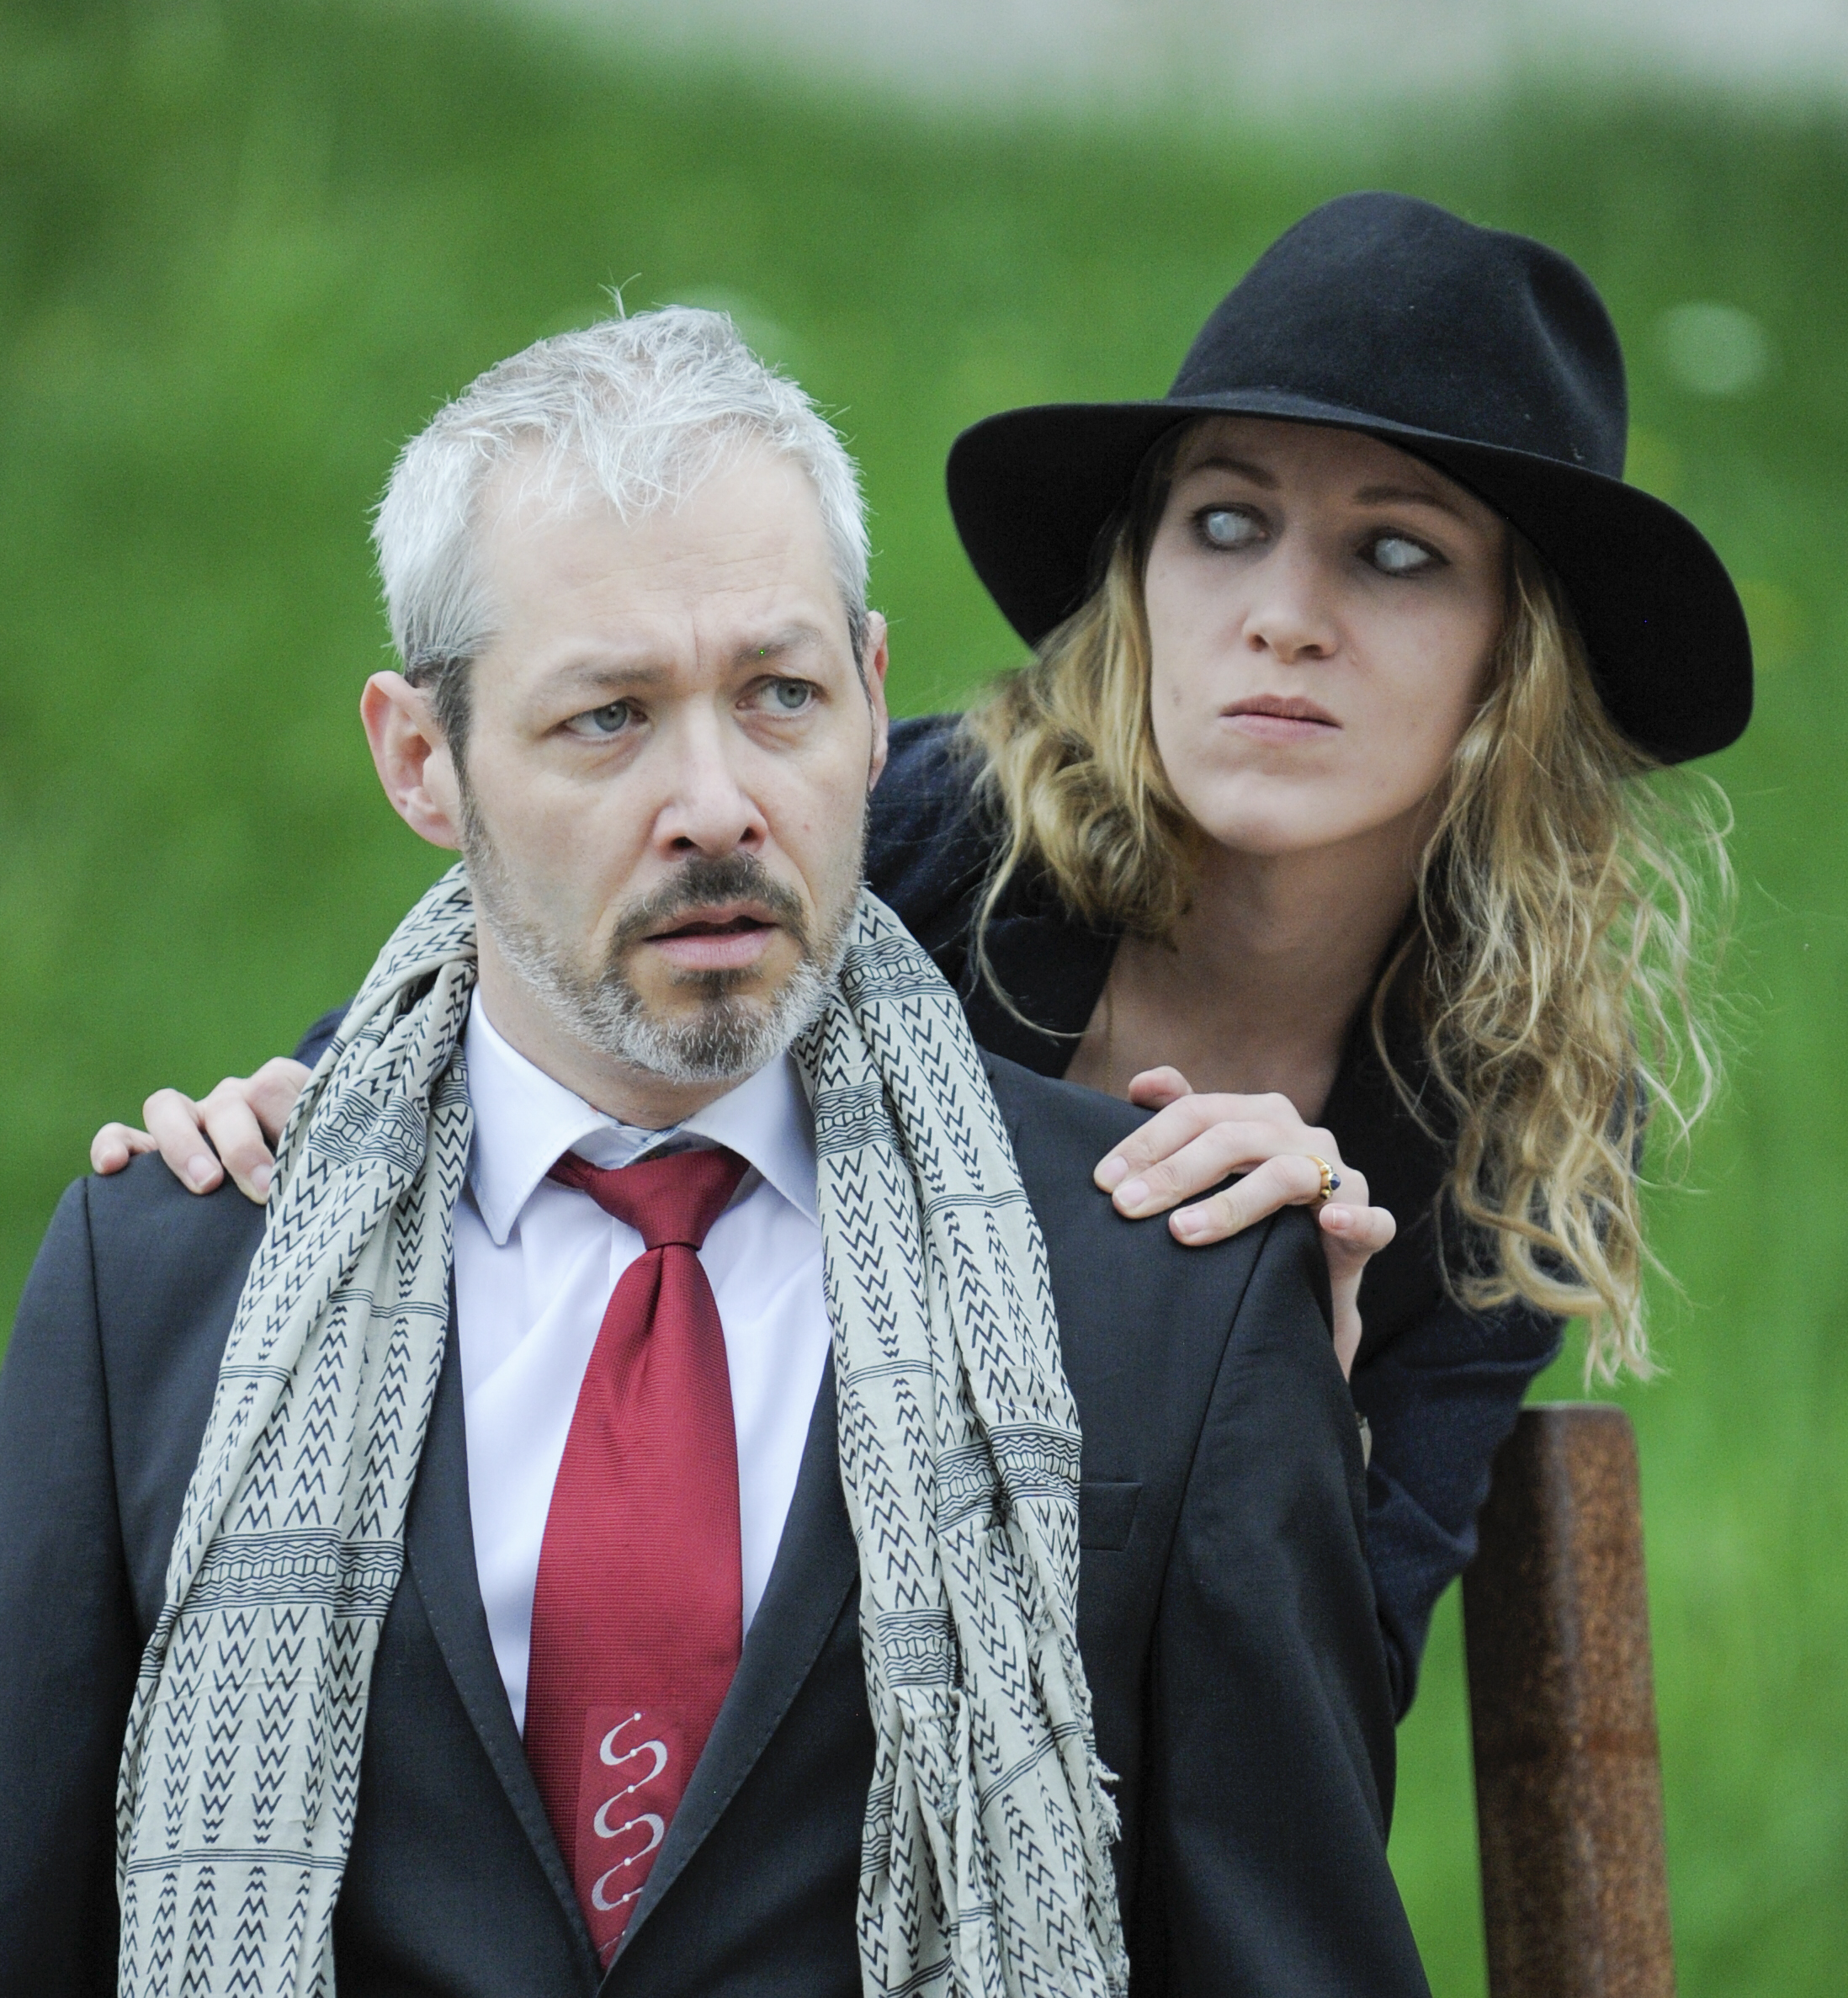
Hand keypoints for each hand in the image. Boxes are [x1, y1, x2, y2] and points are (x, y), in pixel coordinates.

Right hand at [89, 1058, 310, 1204]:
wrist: (291, 1191)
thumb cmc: (312, 1175)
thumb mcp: (324, 1159)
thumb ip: (322, 1157)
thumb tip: (324, 1183)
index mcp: (275, 1093)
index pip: (275, 1084)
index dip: (288, 1119)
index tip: (302, 1164)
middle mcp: (230, 1101)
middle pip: (230, 1100)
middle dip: (246, 1147)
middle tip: (264, 1189)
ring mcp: (189, 1121)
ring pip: (168, 1107)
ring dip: (186, 1145)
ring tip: (206, 1184)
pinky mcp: (150, 1148)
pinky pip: (121, 1135)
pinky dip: (113, 1145)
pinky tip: (113, 1168)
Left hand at [1093, 1068, 1395, 1377]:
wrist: (1305, 1279)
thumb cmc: (1251, 1215)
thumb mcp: (1213, 1165)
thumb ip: (1181, 1119)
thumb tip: (1140, 1083)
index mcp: (1260, 1115)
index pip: (1196, 1111)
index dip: (1147, 1142)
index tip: (1104, 1179)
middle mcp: (1301, 1136)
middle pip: (1232, 1139)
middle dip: (1173, 1172)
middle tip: (1126, 1206)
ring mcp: (1340, 1178)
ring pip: (1288, 1175)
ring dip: (1231, 1204)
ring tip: (1182, 1232)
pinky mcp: (1368, 1226)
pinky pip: (1373, 1220)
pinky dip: (1355, 1217)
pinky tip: (1329, 1222)